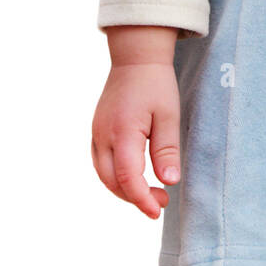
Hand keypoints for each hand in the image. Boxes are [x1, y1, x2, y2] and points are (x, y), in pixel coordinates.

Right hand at [91, 62, 180, 218]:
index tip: (159, 209)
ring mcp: (96, 133)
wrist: (135, 56)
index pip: (128, 178)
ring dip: (124, 190)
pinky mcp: (96, 130)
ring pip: (103, 175)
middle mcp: (103, 135)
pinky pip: (101, 163)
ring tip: (150, 193)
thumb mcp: (169, 115)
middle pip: (112, 182)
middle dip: (135, 198)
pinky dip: (116, 177)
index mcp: (123, 132)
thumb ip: (167, 150)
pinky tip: (135, 177)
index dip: (142, 199)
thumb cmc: (155, 83)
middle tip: (161, 202)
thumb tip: (169, 182)